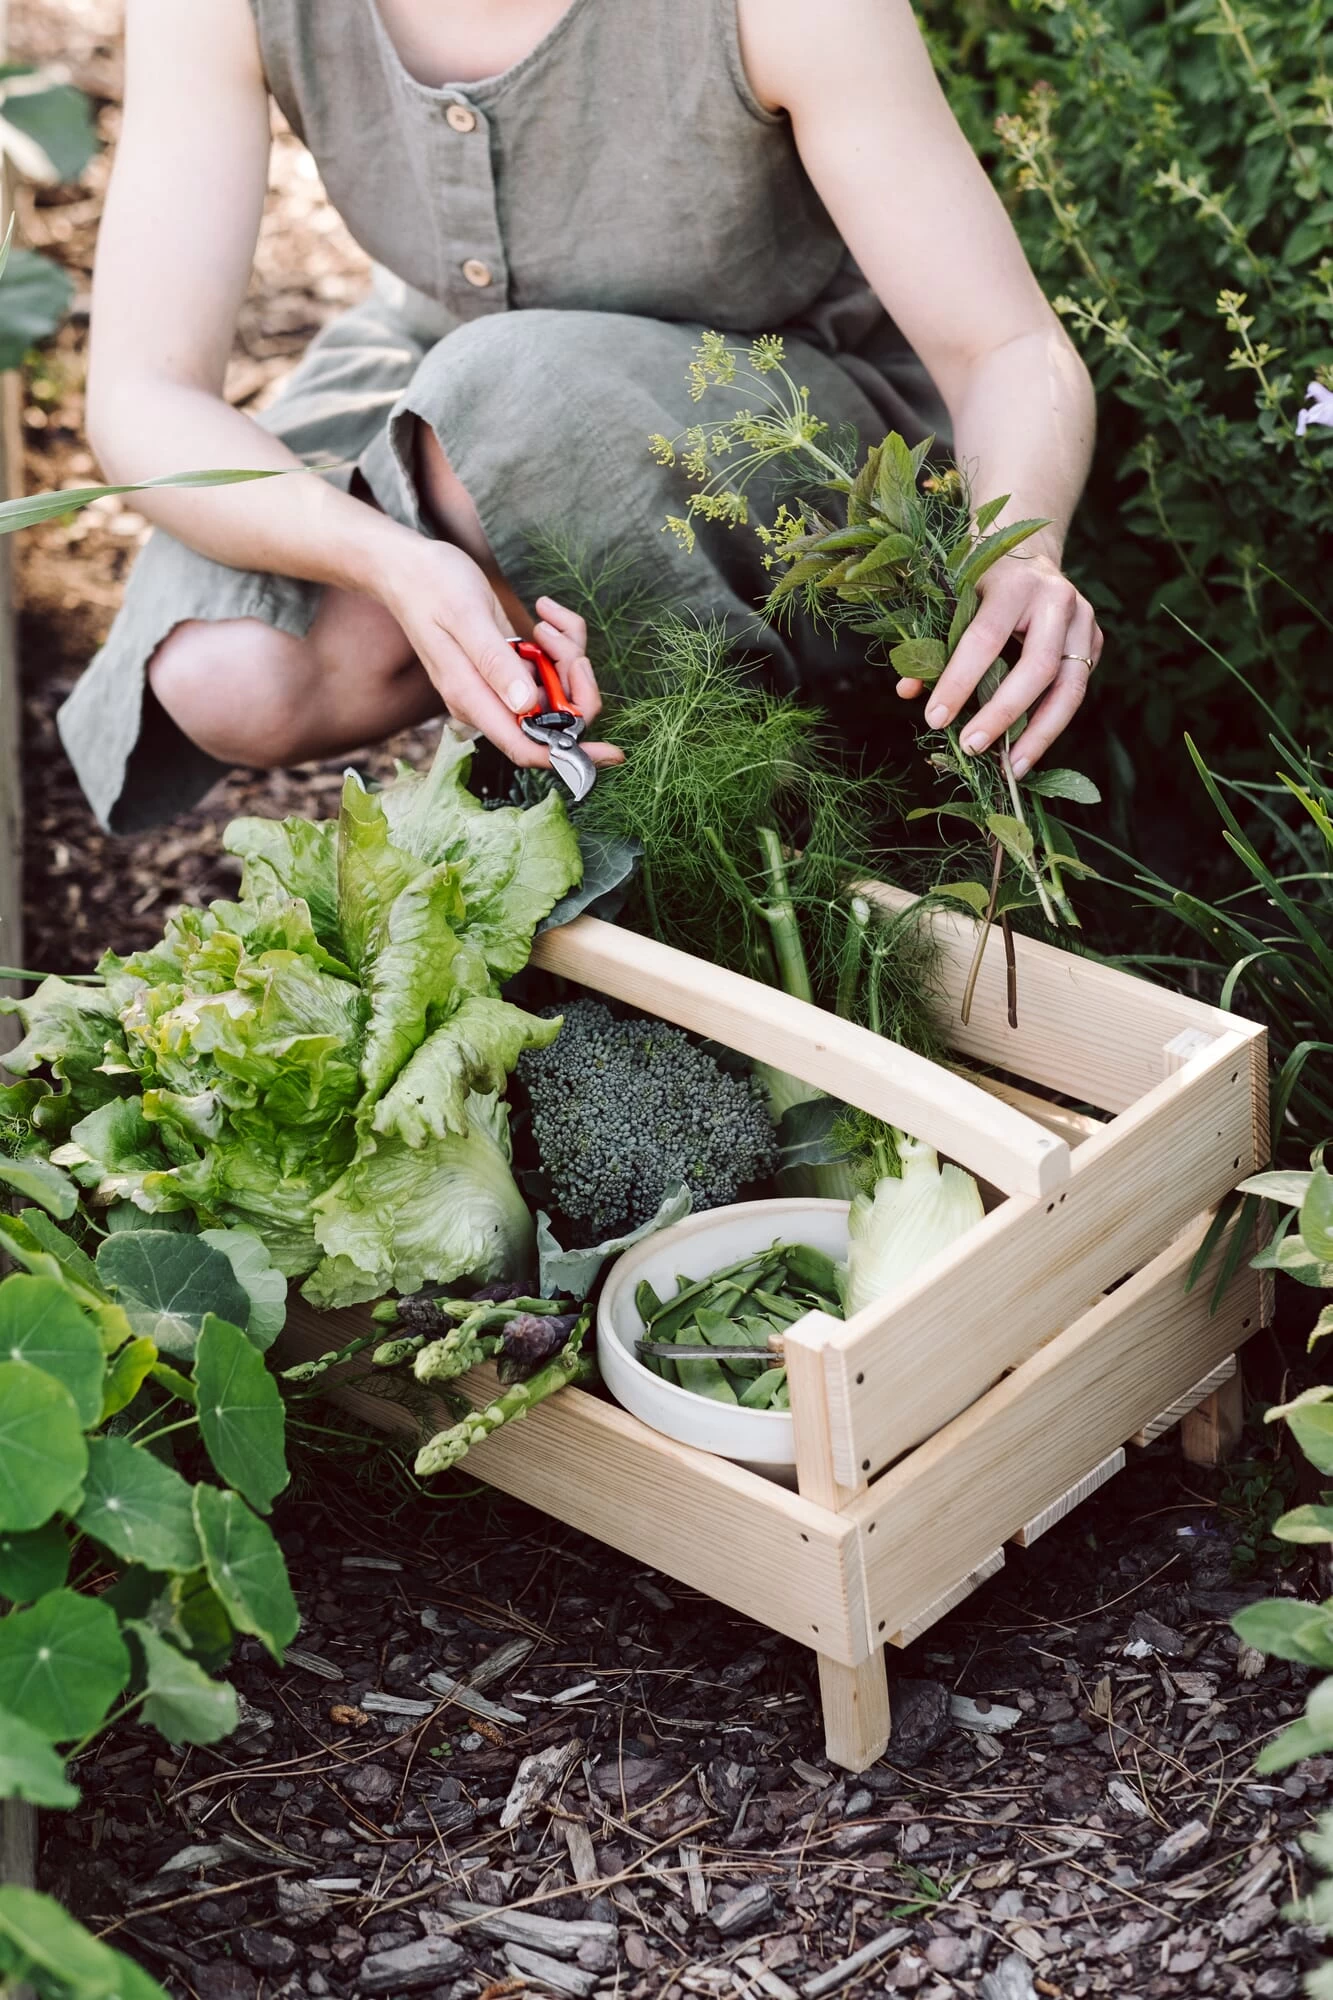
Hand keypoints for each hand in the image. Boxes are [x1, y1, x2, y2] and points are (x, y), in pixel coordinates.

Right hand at [379, 541, 622, 770]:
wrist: (410, 569)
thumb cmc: (432, 587)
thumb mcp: (466, 618)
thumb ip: (495, 663)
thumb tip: (526, 706)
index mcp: (473, 699)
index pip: (527, 747)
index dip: (570, 756)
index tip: (611, 752)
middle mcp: (489, 701)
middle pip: (554, 720)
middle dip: (576, 687)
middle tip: (570, 650)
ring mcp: (501, 685)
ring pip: (557, 690)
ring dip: (567, 656)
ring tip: (546, 622)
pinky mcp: (511, 667)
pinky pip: (551, 667)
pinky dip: (560, 641)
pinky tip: (543, 615)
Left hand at [896, 551, 1102, 775]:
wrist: (1028, 553)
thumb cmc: (980, 581)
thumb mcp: (953, 600)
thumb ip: (932, 643)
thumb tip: (909, 691)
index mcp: (1015, 582)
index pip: (986, 638)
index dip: (959, 682)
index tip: (935, 719)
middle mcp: (1057, 598)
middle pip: (1039, 667)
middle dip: (1004, 715)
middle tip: (973, 747)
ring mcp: (1084, 619)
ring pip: (1070, 687)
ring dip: (1040, 734)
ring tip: (1012, 769)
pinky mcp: (1095, 640)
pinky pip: (1075, 690)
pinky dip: (1051, 723)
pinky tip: (1027, 749)